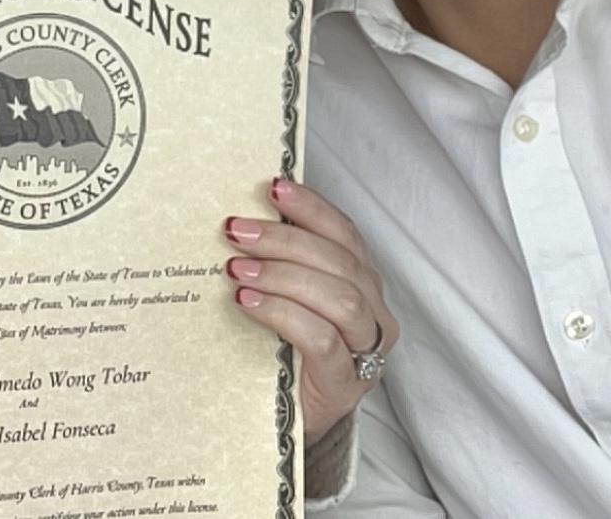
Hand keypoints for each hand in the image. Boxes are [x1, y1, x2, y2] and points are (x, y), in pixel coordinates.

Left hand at [224, 177, 396, 446]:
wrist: (286, 422)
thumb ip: (280, 264)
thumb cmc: (284, 353)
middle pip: (340, 260)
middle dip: (285, 239)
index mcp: (362, 281)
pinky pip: (322, 338)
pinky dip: (283, 312)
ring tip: (237, 268)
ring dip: (284, 274)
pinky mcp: (346, 382)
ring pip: (339, 297)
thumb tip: (240, 219)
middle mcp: (374, 311)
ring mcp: (365, 348)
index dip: (312, 207)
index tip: (273, 188)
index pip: (344, 233)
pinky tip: (248, 301)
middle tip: (237, 231)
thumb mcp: (285, 299)